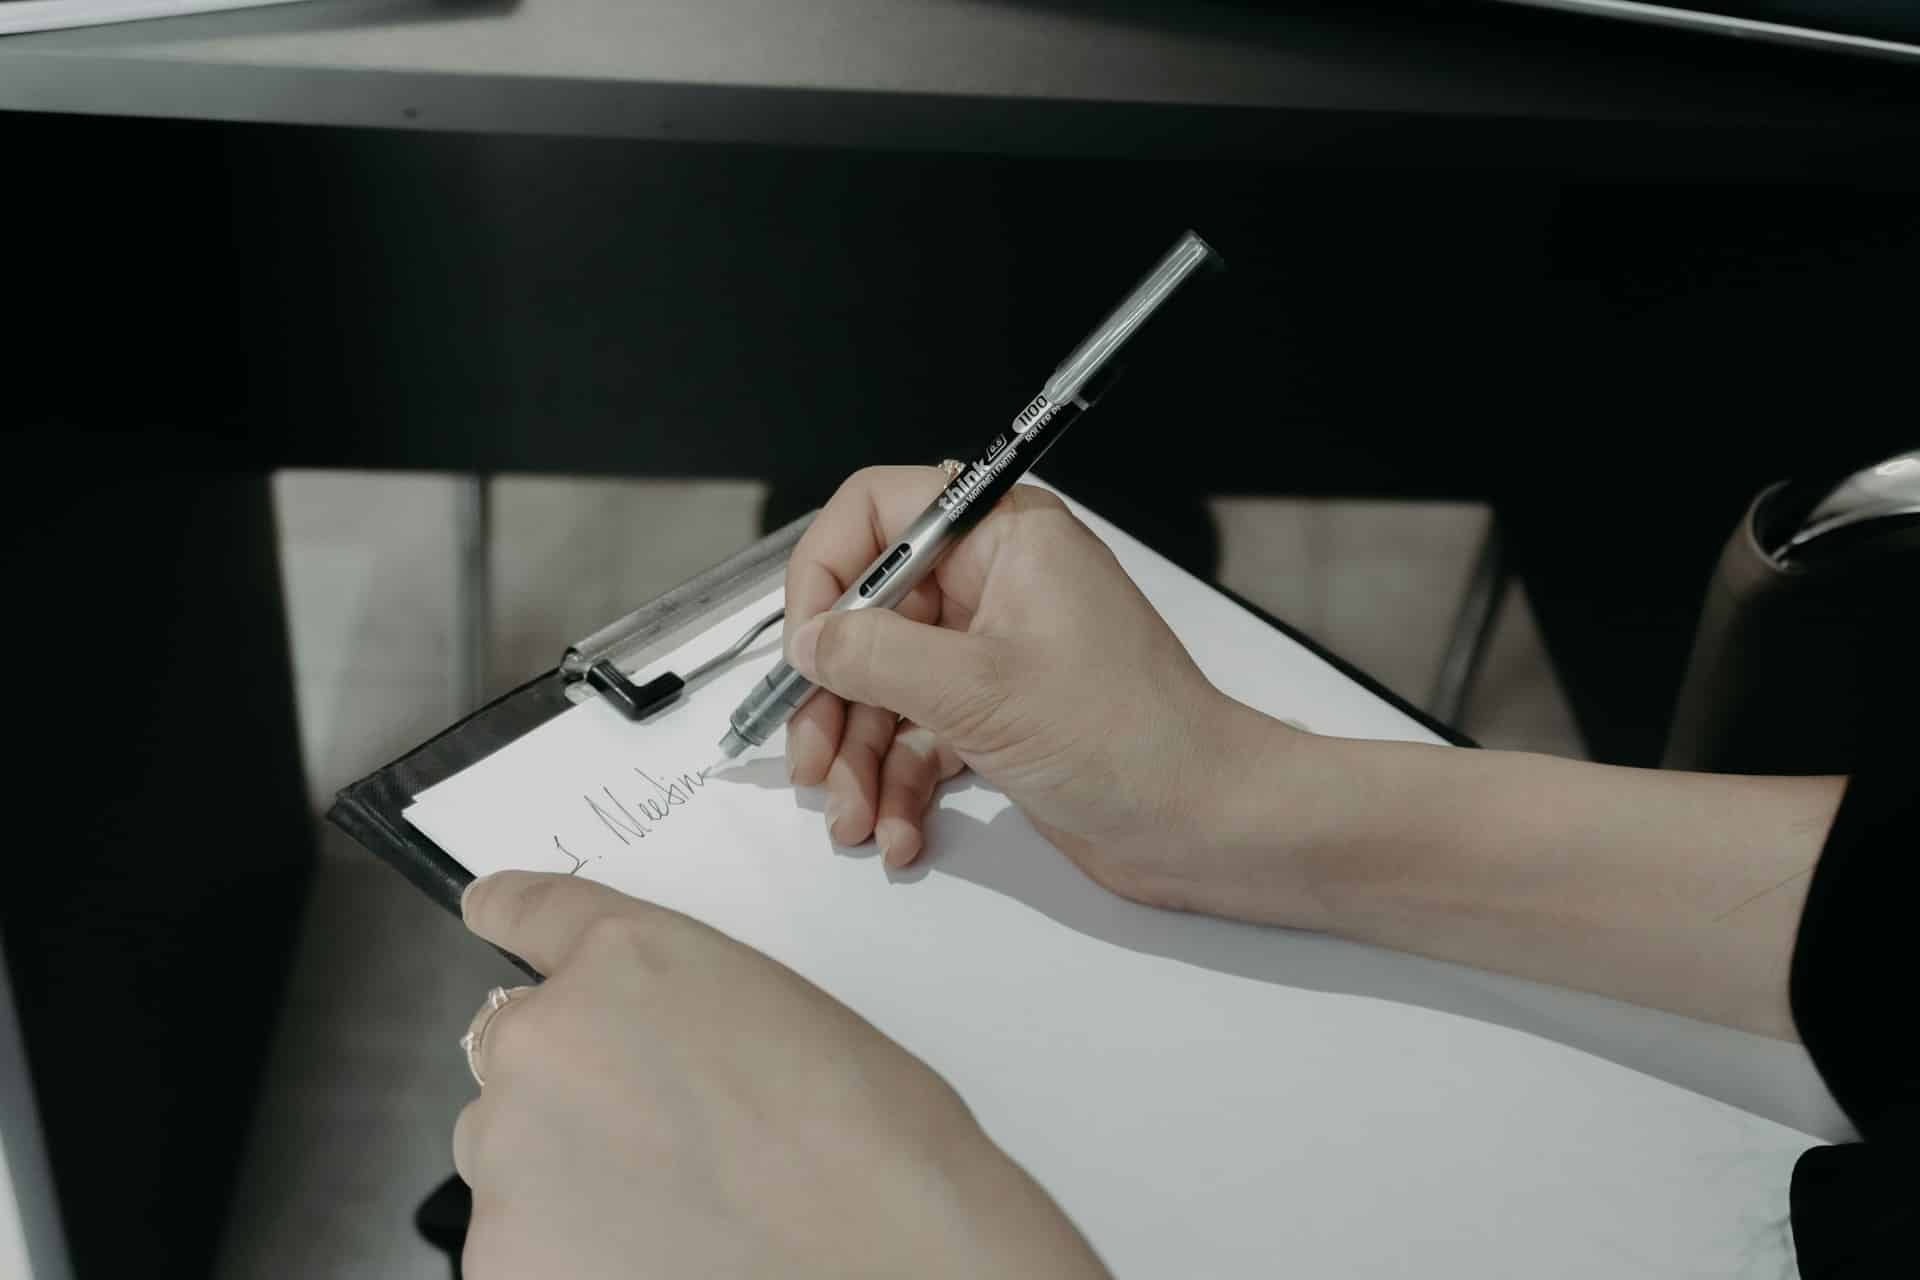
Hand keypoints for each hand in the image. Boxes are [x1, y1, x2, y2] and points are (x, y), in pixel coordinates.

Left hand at [454, 871, 1109, 1279]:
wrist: (884, 1244)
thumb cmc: (865, 1135)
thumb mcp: (775, 1012)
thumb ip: (676, 1008)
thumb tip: (639, 1049)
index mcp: (623, 956)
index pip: (531, 912)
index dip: (506, 909)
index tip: (489, 908)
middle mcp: (544, 1035)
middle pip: (518, 1058)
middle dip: (572, 1089)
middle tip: (666, 1140)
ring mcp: (510, 1149)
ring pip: (510, 1155)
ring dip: (565, 1173)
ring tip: (675, 1211)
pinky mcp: (502, 1254)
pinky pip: (517, 1243)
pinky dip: (567, 1253)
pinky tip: (658, 1256)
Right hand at [783, 466, 1305, 915]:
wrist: (1203, 821)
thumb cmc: (1129, 736)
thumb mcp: (978, 689)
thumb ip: (876, 654)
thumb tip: (811, 638)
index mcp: (1004, 536)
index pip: (878, 513)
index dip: (828, 573)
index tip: (806, 645)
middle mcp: (997, 582)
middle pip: (870, 615)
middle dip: (834, 696)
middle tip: (811, 759)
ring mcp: (996, 651)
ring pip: (887, 687)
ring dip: (861, 758)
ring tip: (853, 820)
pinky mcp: (999, 714)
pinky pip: (921, 735)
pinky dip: (900, 785)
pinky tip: (899, 832)